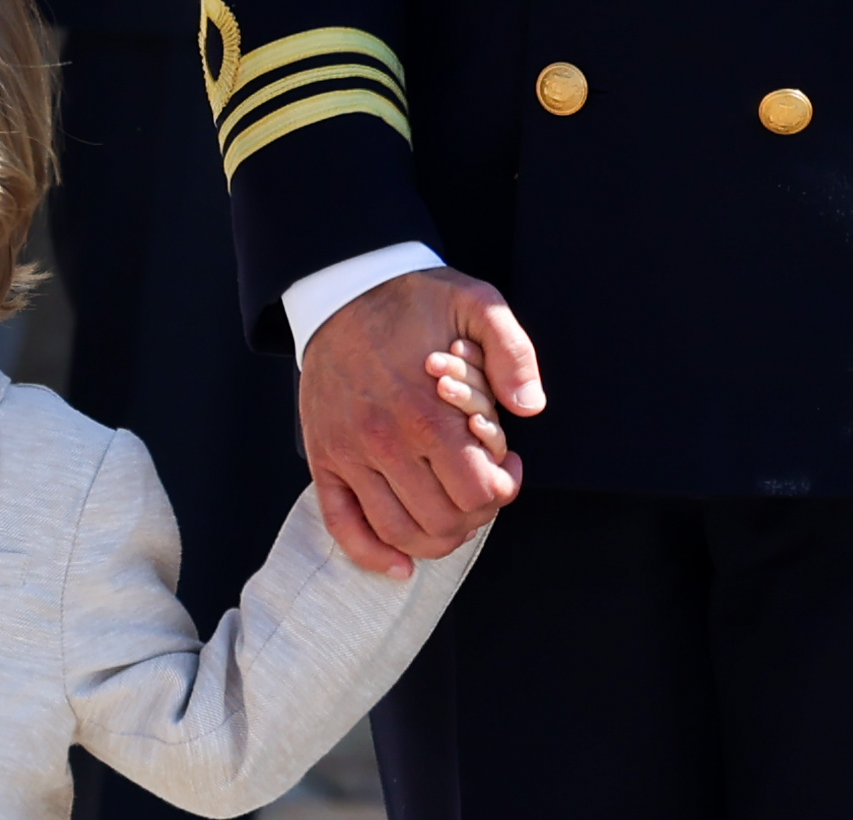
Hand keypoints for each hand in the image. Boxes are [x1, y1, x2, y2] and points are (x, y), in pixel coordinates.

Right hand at [301, 268, 541, 577]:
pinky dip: (372, 554)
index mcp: (425, 411)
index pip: (478, 492)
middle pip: (445, 521)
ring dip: (438, 537)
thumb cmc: (413, 301)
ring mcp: (348, 452)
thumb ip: (513, 352)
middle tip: (482, 484)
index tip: (505, 465)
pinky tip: (399, 563)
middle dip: (477, 513)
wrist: (341, 289)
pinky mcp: (323, 457)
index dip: (503, 488)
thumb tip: (529, 409)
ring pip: (401, 532)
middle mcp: (383, 440)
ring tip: (452, 507)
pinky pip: (342, 524)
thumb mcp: (476, 304)